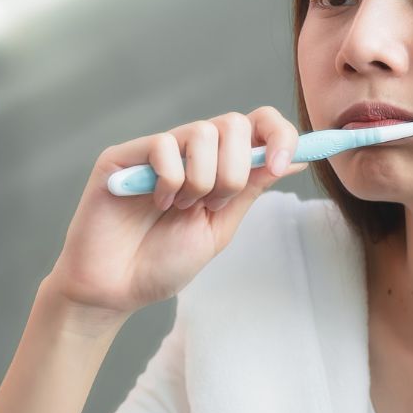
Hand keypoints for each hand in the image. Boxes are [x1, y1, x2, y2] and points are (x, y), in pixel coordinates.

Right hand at [45, 107, 303, 323]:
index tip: (280, 165)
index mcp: (216, 165)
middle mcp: (188, 151)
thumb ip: (251, 189)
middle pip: (234, 123)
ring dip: (201, 181)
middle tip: (212, 206)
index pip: (256, 124)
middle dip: (234, 172)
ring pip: (202, 133)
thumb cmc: (162, 263)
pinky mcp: (125, 156)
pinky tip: (154, 203)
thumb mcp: (219, 227)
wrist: (116, 289)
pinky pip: (164, 147)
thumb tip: (296, 159)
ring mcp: (156, 150)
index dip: (279, 135)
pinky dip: (169, 182)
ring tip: (179, 209)